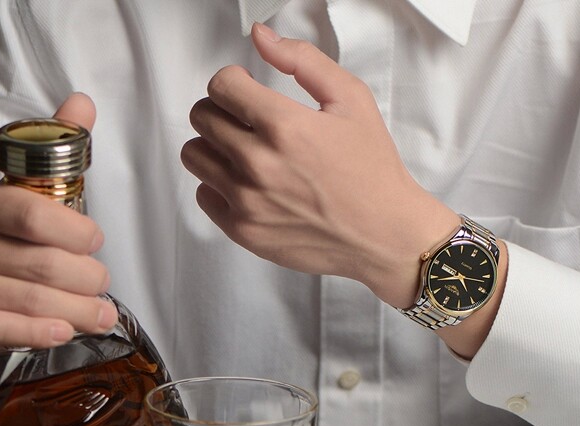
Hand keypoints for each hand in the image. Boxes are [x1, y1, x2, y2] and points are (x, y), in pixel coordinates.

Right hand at [0, 93, 117, 348]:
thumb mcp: (4, 186)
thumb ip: (47, 149)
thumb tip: (82, 103)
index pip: (27, 212)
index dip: (73, 230)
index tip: (95, 240)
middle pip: (39, 262)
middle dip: (85, 277)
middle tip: (101, 282)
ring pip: (28, 299)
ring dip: (77, 310)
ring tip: (102, 314)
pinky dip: (35, 332)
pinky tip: (62, 332)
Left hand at [182, 23, 459, 307]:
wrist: (384, 233)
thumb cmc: (373, 171)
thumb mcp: (351, 100)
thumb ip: (302, 60)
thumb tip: (262, 38)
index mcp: (284, 126)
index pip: (220, 85)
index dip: (233, 80)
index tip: (244, 89)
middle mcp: (259, 164)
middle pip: (202, 116)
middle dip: (222, 109)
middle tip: (247, 119)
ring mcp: (247, 200)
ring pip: (194, 154)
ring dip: (214, 145)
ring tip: (244, 149)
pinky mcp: (244, 230)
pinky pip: (203, 195)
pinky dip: (219, 184)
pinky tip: (247, 181)